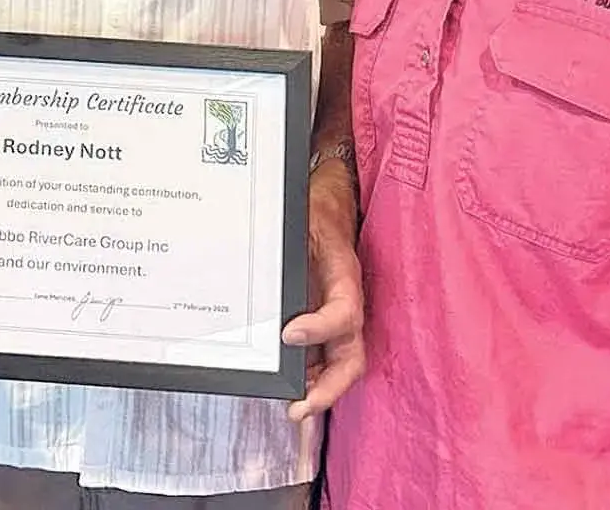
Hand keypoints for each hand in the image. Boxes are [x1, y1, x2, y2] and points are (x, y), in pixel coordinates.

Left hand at [280, 163, 365, 422]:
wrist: (329, 202)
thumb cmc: (314, 211)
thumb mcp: (302, 218)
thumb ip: (292, 240)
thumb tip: (258, 259)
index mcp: (344, 277)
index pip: (344, 313)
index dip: (320, 328)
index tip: (289, 335)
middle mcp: (346, 303)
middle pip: (351, 358)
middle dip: (328, 389)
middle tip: (298, 408)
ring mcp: (336, 316)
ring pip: (339, 364)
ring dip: (317, 390)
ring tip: (291, 407)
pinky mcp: (322, 321)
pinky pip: (322, 357)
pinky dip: (307, 378)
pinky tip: (285, 386)